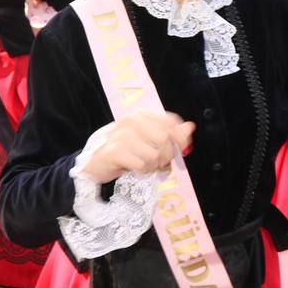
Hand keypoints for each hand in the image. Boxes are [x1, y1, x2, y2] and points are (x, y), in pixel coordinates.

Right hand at [81, 111, 195, 183]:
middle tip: (160, 163)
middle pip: (165, 140)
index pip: (170, 122)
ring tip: (144, 166)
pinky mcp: (115, 151)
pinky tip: (135, 169)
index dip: (181, 137)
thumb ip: (169, 133)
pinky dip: (142, 171)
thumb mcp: (148, 140)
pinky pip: (141, 165)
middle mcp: (131, 121)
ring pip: (154, 155)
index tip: (183, 149)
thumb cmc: (126, 151)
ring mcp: (122, 136)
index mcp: (141, 115)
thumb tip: (190, 127)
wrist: (97, 163)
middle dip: (167, 156)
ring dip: (153, 166)